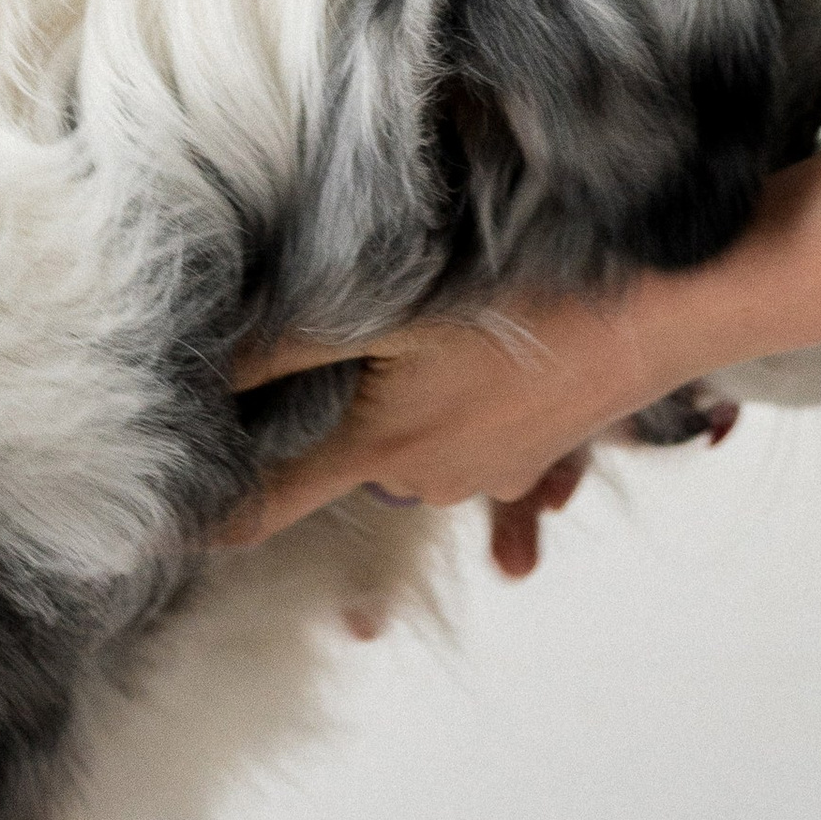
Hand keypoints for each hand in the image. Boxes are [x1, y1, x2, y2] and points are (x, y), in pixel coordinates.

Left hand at [223, 290, 676, 565]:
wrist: (665, 310)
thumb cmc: (531, 300)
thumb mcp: (392, 304)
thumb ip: (290, 338)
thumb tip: (198, 364)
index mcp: (381, 452)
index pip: (265, 504)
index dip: (206, 513)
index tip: (155, 519)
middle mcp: (428, 480)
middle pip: (340, 455)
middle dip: (317, 414)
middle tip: (298, 347)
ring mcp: (486, 472)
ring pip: (411, 439)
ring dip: (399, 399)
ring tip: (413, 338)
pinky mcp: (533, 449)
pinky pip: (477, 438)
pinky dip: (465, 406)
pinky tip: (482, 363)